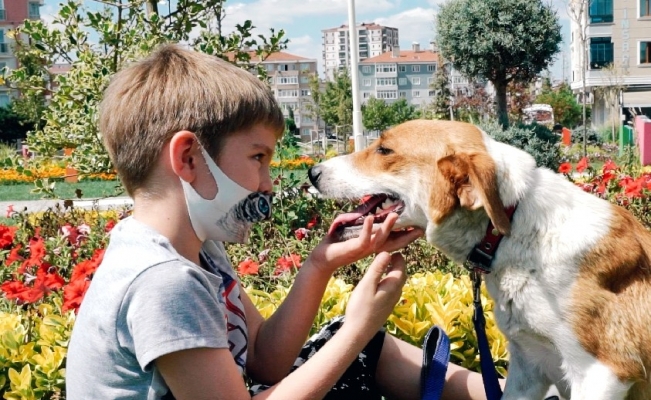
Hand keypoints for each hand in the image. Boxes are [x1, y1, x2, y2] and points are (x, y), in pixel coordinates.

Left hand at [306, 213, 422, 275]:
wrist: (323, 257)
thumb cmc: (338, 241)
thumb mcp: (353, 228)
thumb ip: (363, 219)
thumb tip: (372, 207)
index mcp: (374, 244)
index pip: (394, 240)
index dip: (407, 235)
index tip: (420, 229)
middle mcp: (372, 248)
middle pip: (393, 242)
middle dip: (406, 235)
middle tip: (419, 228)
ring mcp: (364, 249)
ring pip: (380, 239)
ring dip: (387, 227)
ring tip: (394, 215)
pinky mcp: (354, 248)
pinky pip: (363, 238)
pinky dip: (367, 228)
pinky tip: (370, 218)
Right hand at [343, 252, 406, 336]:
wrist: (358, 332)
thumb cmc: (360, 307)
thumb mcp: (367, 285)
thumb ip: (377, 268)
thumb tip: (388, 252)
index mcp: (393, 286)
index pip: (401, 266)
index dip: (397, 256)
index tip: (390, 248)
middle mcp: (396, 293)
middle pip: (401, 274)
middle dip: (396, 263)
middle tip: (387, 253)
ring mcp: (392, 301)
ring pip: (396, 283)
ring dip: (392, 272)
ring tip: (382, 264)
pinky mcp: (386, 307)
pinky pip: (391, 289)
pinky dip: (388, 280)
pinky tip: (378, 281)